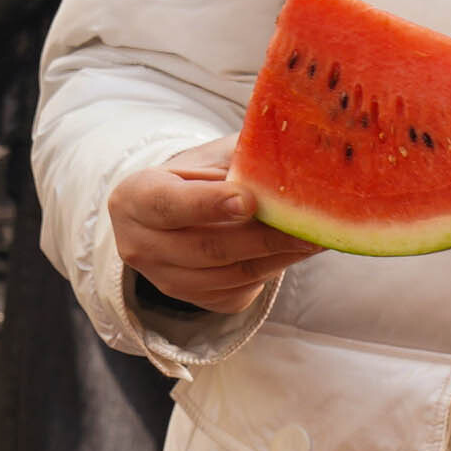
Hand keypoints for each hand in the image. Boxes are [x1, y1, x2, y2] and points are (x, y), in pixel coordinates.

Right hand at [111, 141, 306, 313]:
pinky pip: (240, 290)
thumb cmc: (196, 176)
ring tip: (316, 236)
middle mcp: (140, 245)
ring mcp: (166, 279)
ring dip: (277, 257)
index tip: (250, 200)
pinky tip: (298, 250)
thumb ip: (240, 154)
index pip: (169, 204)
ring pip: (229, 274)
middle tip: (307, 223)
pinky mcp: (196, 299)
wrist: (171, 216)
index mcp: (135, 198)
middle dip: (262, 237)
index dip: (209, 204)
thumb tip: (288, 151)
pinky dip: (274, 269)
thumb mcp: (208, 155)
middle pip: (207, 247)